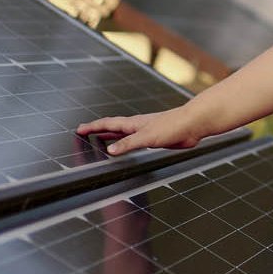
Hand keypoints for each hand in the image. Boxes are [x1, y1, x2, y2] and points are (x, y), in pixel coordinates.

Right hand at [75, 109, 201, 156]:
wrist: (192, 124)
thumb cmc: (173, 125)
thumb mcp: (147, 137)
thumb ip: (128, 144)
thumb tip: (110, 150)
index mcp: (133, 123)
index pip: (107, 124)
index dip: (93, 127)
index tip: (80, 128)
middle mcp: (137, 126)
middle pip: (113, 127)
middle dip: (98, 130)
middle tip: (85, 132)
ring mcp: (146, 131)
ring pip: (123, 134)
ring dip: (110, 136)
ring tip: (100, 139)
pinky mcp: (155, 139)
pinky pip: (134, 141)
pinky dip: (126, 144)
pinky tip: (128, 147)